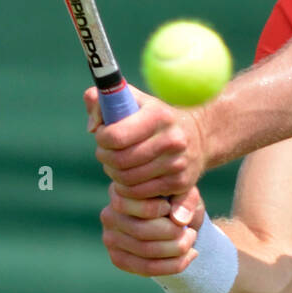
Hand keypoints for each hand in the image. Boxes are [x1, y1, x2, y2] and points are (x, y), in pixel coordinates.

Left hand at [84, 85, 206, 201]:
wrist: (198, 135)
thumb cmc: (155, 116)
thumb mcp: (134, 99)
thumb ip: (102, 100)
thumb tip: (92, 127)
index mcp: (159, 115)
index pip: (116, 136)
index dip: (102, 137)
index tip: (103, 134)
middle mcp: (171, 139)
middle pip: (119, 160)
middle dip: (105, 157)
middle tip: (106, 151)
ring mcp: (177, 163)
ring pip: (127, 180)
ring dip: (114, 173)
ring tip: (117, 163)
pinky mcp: (180, 183)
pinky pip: (139, 193)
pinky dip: (127, 188)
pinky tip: (128, 177)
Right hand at [100, 183, 205, 276]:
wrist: (174, 218)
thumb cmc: (177, 200)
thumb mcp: (185, 193)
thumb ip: (185, 200)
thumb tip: (180, 220)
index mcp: (121, 191)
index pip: (138, 206)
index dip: (162, 210)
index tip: (177, 212)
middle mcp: (109, 215)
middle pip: (141, 231)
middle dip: (173, 235)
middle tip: (191, 232)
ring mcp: (110, 238)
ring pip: (145, 251)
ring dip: (176, 250)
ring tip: (191, 241)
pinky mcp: (118, 258)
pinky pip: (145, 268)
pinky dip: (173, 265)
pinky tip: (189, 256)